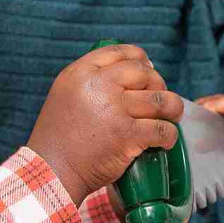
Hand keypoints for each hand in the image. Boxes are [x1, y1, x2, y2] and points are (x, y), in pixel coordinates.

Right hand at [28, 43, 183, 204]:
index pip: (120, 52)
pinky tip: (165, 141)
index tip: (148, 71)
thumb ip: (90, 79)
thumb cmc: (58, 136)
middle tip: (157, 99)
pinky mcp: (127, 135)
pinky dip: (169, 135)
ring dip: (171, 108)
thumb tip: (132, 71)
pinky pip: (163, 129)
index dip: (140, 60)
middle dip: (157, 84)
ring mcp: (115, 109)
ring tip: (170, 116)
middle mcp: (99, 85)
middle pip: (144, 72)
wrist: (51, 170)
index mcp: (81, 73)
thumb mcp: (65, 92)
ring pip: (161, 99)